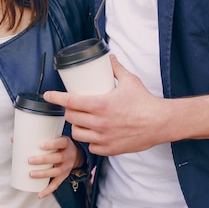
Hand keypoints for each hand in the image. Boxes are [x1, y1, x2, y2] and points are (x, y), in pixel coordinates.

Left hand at [28, 136, 83, 198]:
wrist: (75, 155)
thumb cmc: (58, 144)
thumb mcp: (53, 138)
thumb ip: (36, 138)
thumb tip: (13, 139)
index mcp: (66, 143)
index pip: (61, 142)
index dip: (52, 144)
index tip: (40, 145)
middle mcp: (68, 155)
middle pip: (58, 158)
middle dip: (43, 160)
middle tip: (29, 160)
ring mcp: (67, 167)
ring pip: (56, 172)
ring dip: (43, 174)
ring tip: (31, 174)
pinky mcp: (64, 176)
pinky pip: (56, 184)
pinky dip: (48, 190)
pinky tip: (39, 194)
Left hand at [44, 55, 164, 155]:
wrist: (160, 123)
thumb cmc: (145, 101)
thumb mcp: (130, 80)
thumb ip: (116, 68)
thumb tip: (109, 57)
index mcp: (101, 104)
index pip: (70, 101)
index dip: (56, 97)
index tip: (48, 95)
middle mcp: (99, 122)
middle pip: (70, 118)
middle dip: (68, 111)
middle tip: (71, 106)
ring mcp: (104, 138)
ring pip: (77, 134)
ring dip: (76, 127)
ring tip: (80, 121)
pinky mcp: (110, 149)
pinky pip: (91, 147)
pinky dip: (90, 141)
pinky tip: (93, 135)